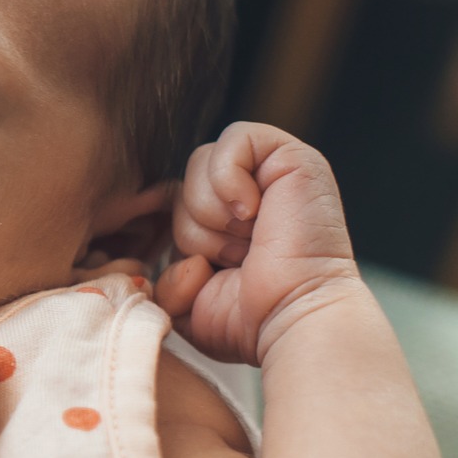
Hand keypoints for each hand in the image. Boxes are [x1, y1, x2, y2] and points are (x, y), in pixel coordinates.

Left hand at [153, 122, 358, 365]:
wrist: (293, 317)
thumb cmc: (249, 318)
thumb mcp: (187, 301)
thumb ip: (165, 278)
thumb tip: (176, 259)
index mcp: (226, 219)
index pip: (174, 201)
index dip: (184, 239)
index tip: (215, 271)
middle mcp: (249, 191)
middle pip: (183, 182)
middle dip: (197, 230)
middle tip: (238, 258)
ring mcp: (271, 171)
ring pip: (200, 163)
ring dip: (213, 215)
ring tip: (251, 241)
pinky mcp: (291, 156)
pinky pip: (233, 139)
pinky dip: (229, 181)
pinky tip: (253, 214)